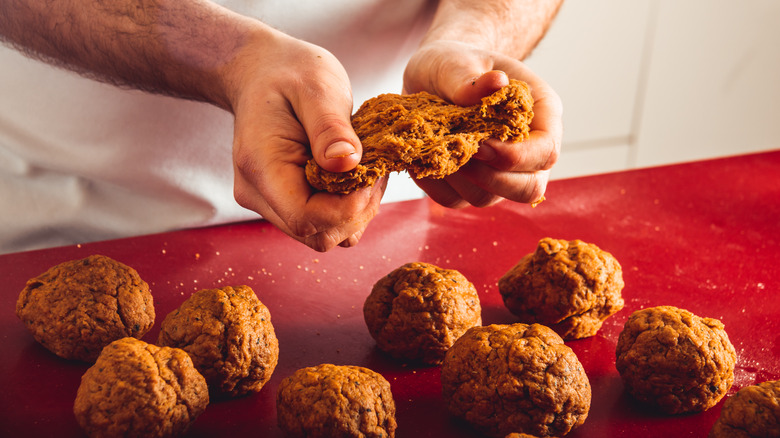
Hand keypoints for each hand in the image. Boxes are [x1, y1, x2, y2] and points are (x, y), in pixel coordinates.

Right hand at [227, 29, 385, 251]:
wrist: (262, 73)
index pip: (306, 218)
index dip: (348, 208)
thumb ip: (330, 127)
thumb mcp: (316, 86)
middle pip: (317, 234)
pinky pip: (324, 223)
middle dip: (356, 210)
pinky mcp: (285, 203)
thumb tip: (347, 163)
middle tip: (374, 168)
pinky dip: (348, 208)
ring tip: (365, 168)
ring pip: (324, 235)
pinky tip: (355, 175)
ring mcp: (269, 202)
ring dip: (356, 211)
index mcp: (261, 166)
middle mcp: (259, 194)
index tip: (371, 172)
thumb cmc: (289, 73)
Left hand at [403, 40, 561, 207]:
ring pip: (487, 198)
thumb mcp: (455, 60)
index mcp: (541, 113)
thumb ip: (471, 76)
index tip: (481, 144)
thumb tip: (495, 83)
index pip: (546, 152)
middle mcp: (527, 148)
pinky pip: (454, 199)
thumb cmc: (453, 62)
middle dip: (491, 179)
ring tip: (436, 146)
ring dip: (457, 179)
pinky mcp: (469, 183)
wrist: (431, 76)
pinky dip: (434, 183)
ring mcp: (500, 171)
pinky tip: (423, 156)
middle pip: (529, 188)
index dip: (517, 157)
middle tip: (457, 151)